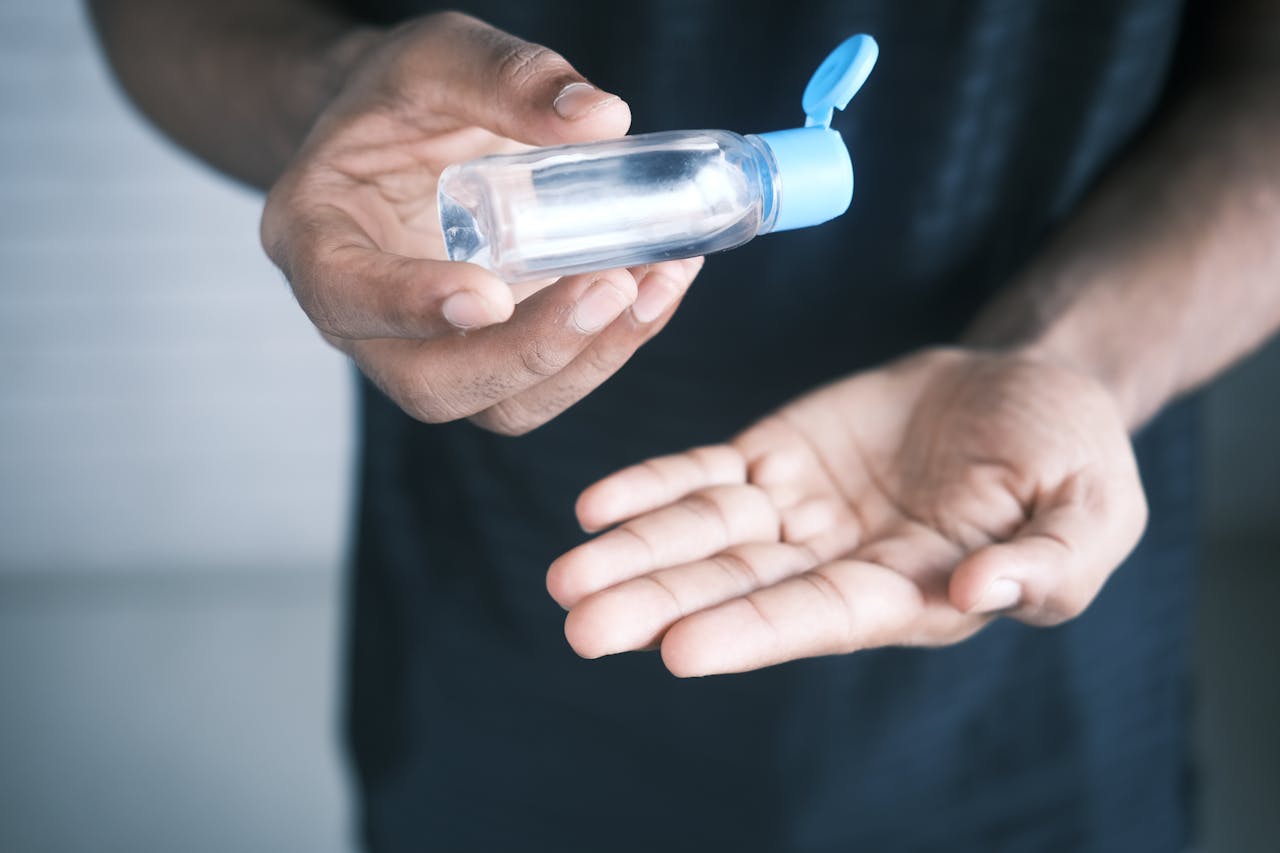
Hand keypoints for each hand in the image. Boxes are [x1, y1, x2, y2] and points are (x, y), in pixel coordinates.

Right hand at [260, 12, 701, 433]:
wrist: (404, 131)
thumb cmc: (404, 98)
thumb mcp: (440, 57)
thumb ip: (508, 77)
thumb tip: (604, 119)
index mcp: (317, 239)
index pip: (345, 296)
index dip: (412, 308)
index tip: (491, 295)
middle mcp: (366, 319)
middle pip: (432, 385)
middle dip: (530, 354)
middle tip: (611, 288)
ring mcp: (432, 350)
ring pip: (500, 404)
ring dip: (587, 360)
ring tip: (655, 283)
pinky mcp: (492, 356)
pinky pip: (546, 380)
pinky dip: (609, 345)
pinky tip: (656, 287)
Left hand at [547, 348, 1146, 675]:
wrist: (1026, 384)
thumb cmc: (1071, 455)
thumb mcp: (1091, 509)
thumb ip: (1048, 562)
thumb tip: (981, 592)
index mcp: (911, 593)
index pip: (820, 618)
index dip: (751, 631)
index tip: (678, 649)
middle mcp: (839, 564)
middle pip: (738, 588)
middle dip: (660, 604)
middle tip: (581, 625)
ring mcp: (799, 511)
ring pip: (705, 537)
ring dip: (635, 553)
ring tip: (565, 576)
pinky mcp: (774, 458)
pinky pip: (703, 476)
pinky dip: (652, 488)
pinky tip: (595, 506)